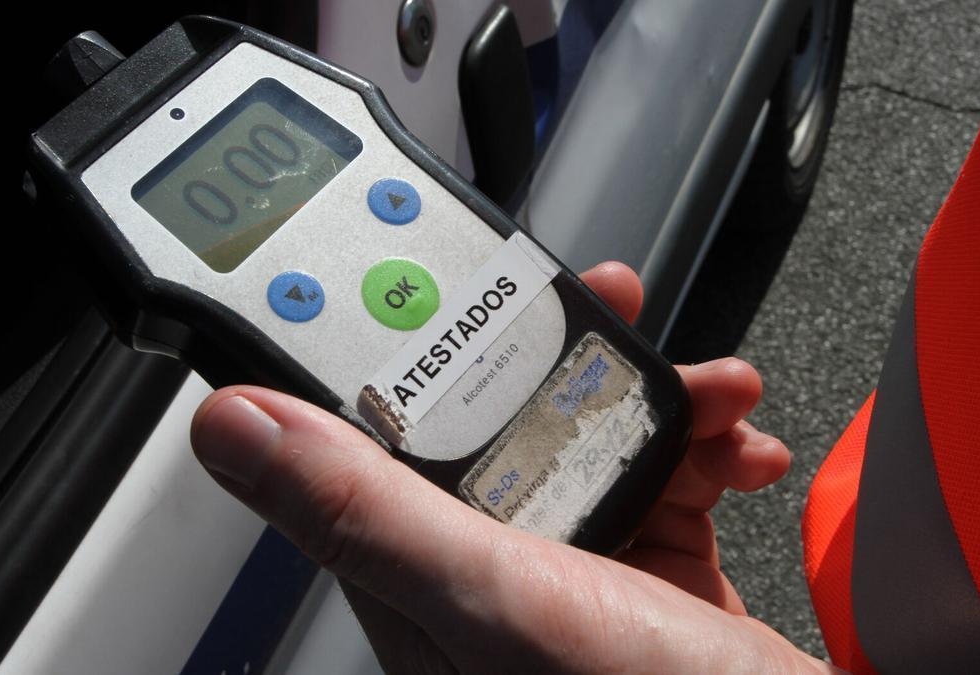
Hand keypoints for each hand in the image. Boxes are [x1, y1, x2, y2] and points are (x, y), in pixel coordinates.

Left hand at [191, 262, 832, 672]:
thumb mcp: (493, 599)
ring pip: (594, 436)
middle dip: (567, 353)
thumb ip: (366, 511)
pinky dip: (712, 448)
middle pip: (506, 418)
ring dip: (661, 397)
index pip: (390, 432)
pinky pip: (669, 476)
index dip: (417, 344)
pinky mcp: (653, 571)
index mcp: (426, 575)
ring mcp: (579, 571)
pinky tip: (746, 451)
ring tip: (715, 393)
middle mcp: (493, 572)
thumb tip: (233, 426)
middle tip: (611, 302)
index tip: (460, 280)